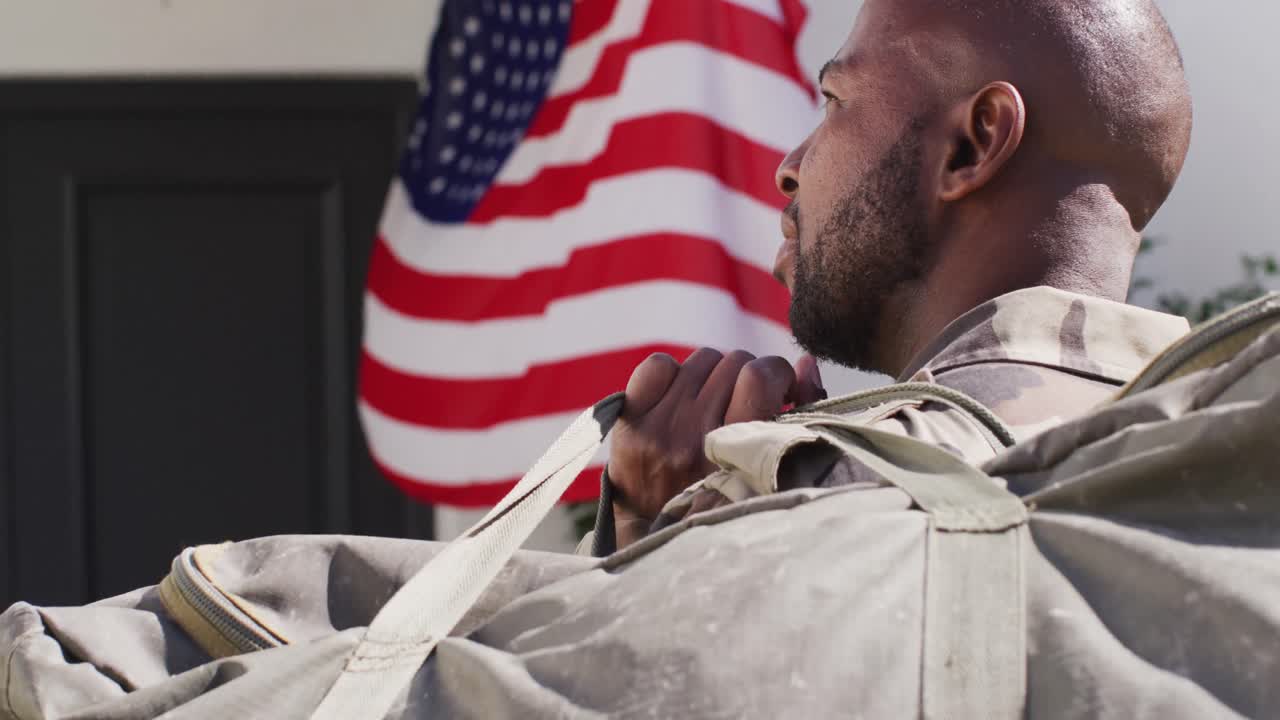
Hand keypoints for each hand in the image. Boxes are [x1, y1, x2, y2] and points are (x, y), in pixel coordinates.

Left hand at [608, 349, 824, 546]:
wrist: (664, 542)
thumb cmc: (732, 501)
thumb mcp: (775, 472)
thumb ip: (800, 415)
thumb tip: (804, 364)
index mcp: (733, 454)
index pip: (758, 377)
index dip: (777, 373)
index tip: (781, 390)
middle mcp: (691, 438)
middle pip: (733, 363)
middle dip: (748, 376)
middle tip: (745, 401)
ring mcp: (657, 429)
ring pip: (701, 360)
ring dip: (714, 375)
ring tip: (714, 403)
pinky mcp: (630, 424)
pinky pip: (658, 365)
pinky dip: (673, 374)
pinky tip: (681, 398)